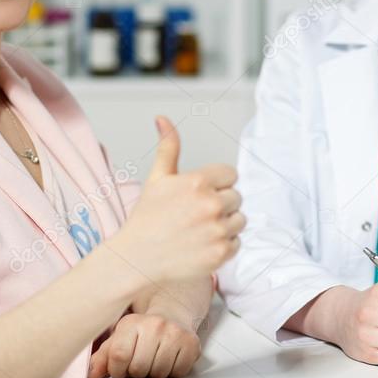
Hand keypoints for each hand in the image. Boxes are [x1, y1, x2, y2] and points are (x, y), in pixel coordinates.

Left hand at [88, 313, 200, 377]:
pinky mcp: (192, 343)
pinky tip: (169, 358)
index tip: (120, 369)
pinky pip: (178, 372)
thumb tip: (94, 373)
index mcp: (131, 322)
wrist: (173, 316)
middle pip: (139, 368)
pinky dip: (172, 371)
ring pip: (158, 373)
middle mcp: (155, 324)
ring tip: (154, 359)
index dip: (117, 370)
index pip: (119, 356)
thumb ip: (104, 356)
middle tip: (140, 362)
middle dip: (137, 372)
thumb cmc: (143, 331)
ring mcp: (175, 333)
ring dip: (154, 372)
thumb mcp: (120, 339)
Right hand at [106, 116, 244, 283]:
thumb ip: (168, 147)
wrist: (137, 259)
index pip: (231, 174)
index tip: (200, 195)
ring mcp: (217, 231)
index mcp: (198, 182)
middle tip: (196, 214)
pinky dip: (223, 245)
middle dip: (220, 204)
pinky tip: (202, 244)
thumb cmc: (147, 218)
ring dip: (225, 224)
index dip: (216, 184)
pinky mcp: (221, 253)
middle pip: (236, 197)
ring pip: (240, 220)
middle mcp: (210, 205)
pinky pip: (237, 242)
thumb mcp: (157, 179)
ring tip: (200, 229)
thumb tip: (162, 118)